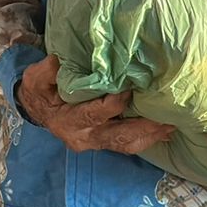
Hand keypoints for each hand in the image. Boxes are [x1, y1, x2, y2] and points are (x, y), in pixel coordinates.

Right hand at [17, 55, 173, 154]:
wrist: (37, 109)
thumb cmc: (40, 91)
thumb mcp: (36, 78)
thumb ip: (46, 72)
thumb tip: (57, 62)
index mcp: (68, 121)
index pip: (95, 114)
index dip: (114, 103)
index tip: (130, 88)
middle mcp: (84, 137)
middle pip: (118, 136)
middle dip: (144, 129)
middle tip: (167, 120)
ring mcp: (95, 142)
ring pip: (125, 144)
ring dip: (149, 137)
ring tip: (171, 127)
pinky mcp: (103, 142)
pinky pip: (126, 145)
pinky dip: (145, 139)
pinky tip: (163, 131)